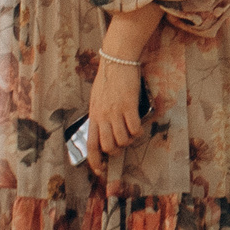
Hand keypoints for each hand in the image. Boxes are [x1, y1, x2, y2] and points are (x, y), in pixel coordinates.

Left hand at [84, 55, 144, 172]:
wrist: (117, 60)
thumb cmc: (108, 78)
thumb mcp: (97, 99)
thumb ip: (99, 114)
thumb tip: (103, 129)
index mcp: (93, 115)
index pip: (91, 145)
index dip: (95, 161)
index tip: (100, 170)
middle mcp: (102, 116)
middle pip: (108, 147)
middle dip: (117, 151)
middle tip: (122, 144)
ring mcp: (115, 112)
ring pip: (122, 140)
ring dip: (129, 140)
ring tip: (132, 132)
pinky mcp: (129, 106)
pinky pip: (135, 128)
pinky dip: (138, 131)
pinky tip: (139, 125)